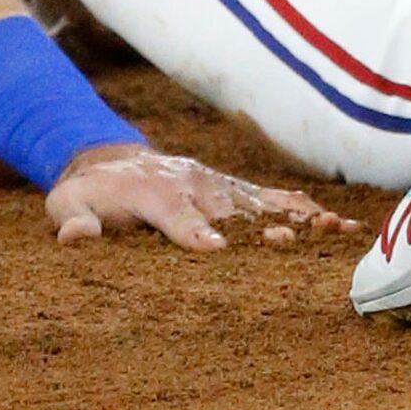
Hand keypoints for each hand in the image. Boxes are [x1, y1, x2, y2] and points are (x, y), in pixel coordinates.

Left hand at [41, 145, 356, 250]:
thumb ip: (73, 219)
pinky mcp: (239, 192)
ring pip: (263, 204)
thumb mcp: (69, 204)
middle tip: (289, 241)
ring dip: (298, 218)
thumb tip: (73, 236)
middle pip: (232, 211)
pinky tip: (341, 225)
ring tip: (334, 230)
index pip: (178, 216)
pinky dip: (307, 211)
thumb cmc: (91, 193)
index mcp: (156, 195)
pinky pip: (276, 200)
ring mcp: (222, 188)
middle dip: (260, 227)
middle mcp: (197, 188)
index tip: (215, 249)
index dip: (194, 232)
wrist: (112, 160)